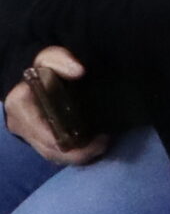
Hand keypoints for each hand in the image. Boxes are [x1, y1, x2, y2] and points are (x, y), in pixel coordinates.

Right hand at [3, 47, 105, 165]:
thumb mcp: (49, 57)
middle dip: (76, 152)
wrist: (32, 78)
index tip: (93, 138)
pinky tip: (92, 148)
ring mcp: (28, 135)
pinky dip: (72, 154)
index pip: (40, 130)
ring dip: (77, 156)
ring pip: (52, 155)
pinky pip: (54, 154)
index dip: (64, 138)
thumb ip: (61, 60)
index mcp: (20, 106)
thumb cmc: (43, 68)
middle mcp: (20, 124)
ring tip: (102, 146)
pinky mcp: (37, 140)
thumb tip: (79, 70)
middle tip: (104, 143)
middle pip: (48, 148)